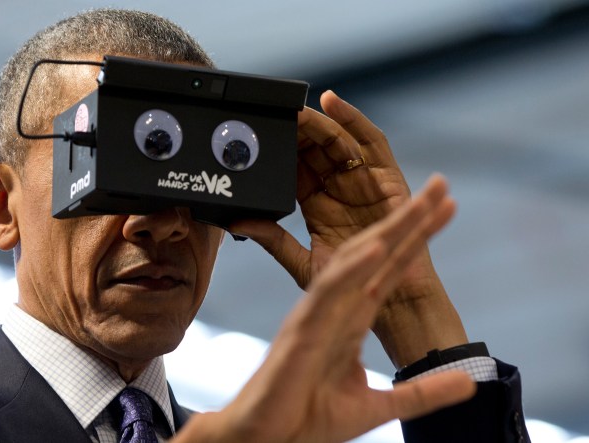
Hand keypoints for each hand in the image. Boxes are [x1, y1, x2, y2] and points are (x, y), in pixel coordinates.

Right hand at [177, 176, 474, 442]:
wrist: (268, 440)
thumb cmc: (308, 418)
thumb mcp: (378, 406)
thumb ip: (422, 392)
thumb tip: (469, 383)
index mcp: (353, 320)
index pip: (392, 269)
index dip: (419, 239)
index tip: (447, 208)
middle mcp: (337, 309)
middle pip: (378, 254)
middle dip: (410, 219)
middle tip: (441, 185)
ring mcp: (318, 315)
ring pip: (354, 262)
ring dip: (389, 231)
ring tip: (420, 203)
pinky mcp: (301, 330)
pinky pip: (327, 292)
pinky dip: (351, 269)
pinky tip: (377, 248)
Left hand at [230, 91, 467, 367]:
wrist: (388, 300)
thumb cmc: (349, 285)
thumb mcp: (301, 262)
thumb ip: (271, 239)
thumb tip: (236, 223)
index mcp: (315, 203)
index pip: (292, 167)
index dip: (276, 149)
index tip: (253, 133)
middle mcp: (338, 187)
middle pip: (313, 148)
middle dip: (294, 129)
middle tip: (272, 110)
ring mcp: (362, 180)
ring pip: (337, 140)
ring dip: (318, 122)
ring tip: (297, 107)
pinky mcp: (387, 178)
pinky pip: (371, 141)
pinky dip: (353, 119)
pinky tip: (332, 103)